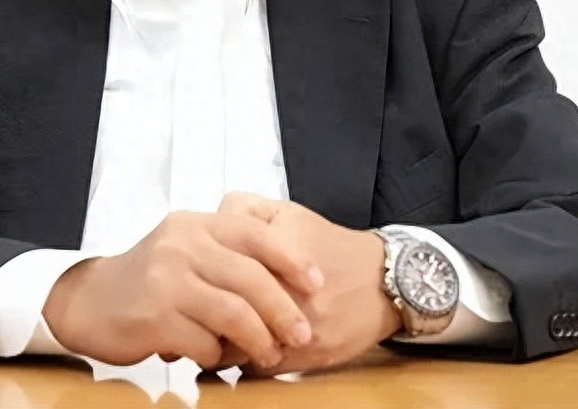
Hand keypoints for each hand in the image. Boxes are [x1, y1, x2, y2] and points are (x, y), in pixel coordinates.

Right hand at [42, 209, 325, 368]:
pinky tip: (218, 357)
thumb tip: (287, 272)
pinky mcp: (153, 317)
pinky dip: (218, 355)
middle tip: (302, 333)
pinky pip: (203, 342)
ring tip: (269, 354)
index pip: (255, 233)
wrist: (88, 301)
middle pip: (251, 278)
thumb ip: (225, 250)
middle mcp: (180, 246)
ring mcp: (165, 281)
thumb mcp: (183, 247)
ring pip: (233, 313)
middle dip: (284, 310)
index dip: (291, 258)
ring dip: (259, 340)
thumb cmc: (146, 278)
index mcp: (194, 225)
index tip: (316, 282)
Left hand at [215, 192, 402, 375]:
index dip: (198, 278)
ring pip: (233, 346)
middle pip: (219, 313)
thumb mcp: (286, 211)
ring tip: (215, 329)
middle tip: (197, 307)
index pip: (215, 273)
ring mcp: (293, 330)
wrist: (384, 281)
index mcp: (272, 254)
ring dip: (219, 340)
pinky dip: (243, 358)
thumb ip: (242, 210)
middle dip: (203, 312)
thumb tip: (208, 227)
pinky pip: (255, 367)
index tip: (193, 280)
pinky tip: (243, 344)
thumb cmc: (330, 246)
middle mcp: (284, 294)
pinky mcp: (304, 357)